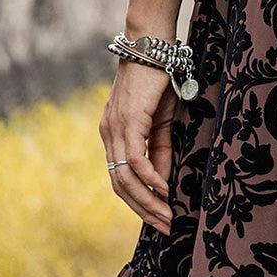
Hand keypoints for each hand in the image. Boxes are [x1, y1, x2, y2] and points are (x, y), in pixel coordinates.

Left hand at [99, 60, 174, 234]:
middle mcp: (109, 135)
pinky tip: (166, 189)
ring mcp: (115, 128)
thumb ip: (159, 152)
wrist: (152, 47)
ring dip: (148, 200)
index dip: (139, 203)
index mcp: (114, 136)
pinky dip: (151, 178)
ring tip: (168, 215)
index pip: (121, 180)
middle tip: (165, 228)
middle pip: (120, 185)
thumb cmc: (158, 82)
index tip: (159, 220)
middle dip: (143, 210)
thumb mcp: (161, 124)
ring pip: (126, 177)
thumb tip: (162, 182)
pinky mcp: (128, 121)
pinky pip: (136, 159)